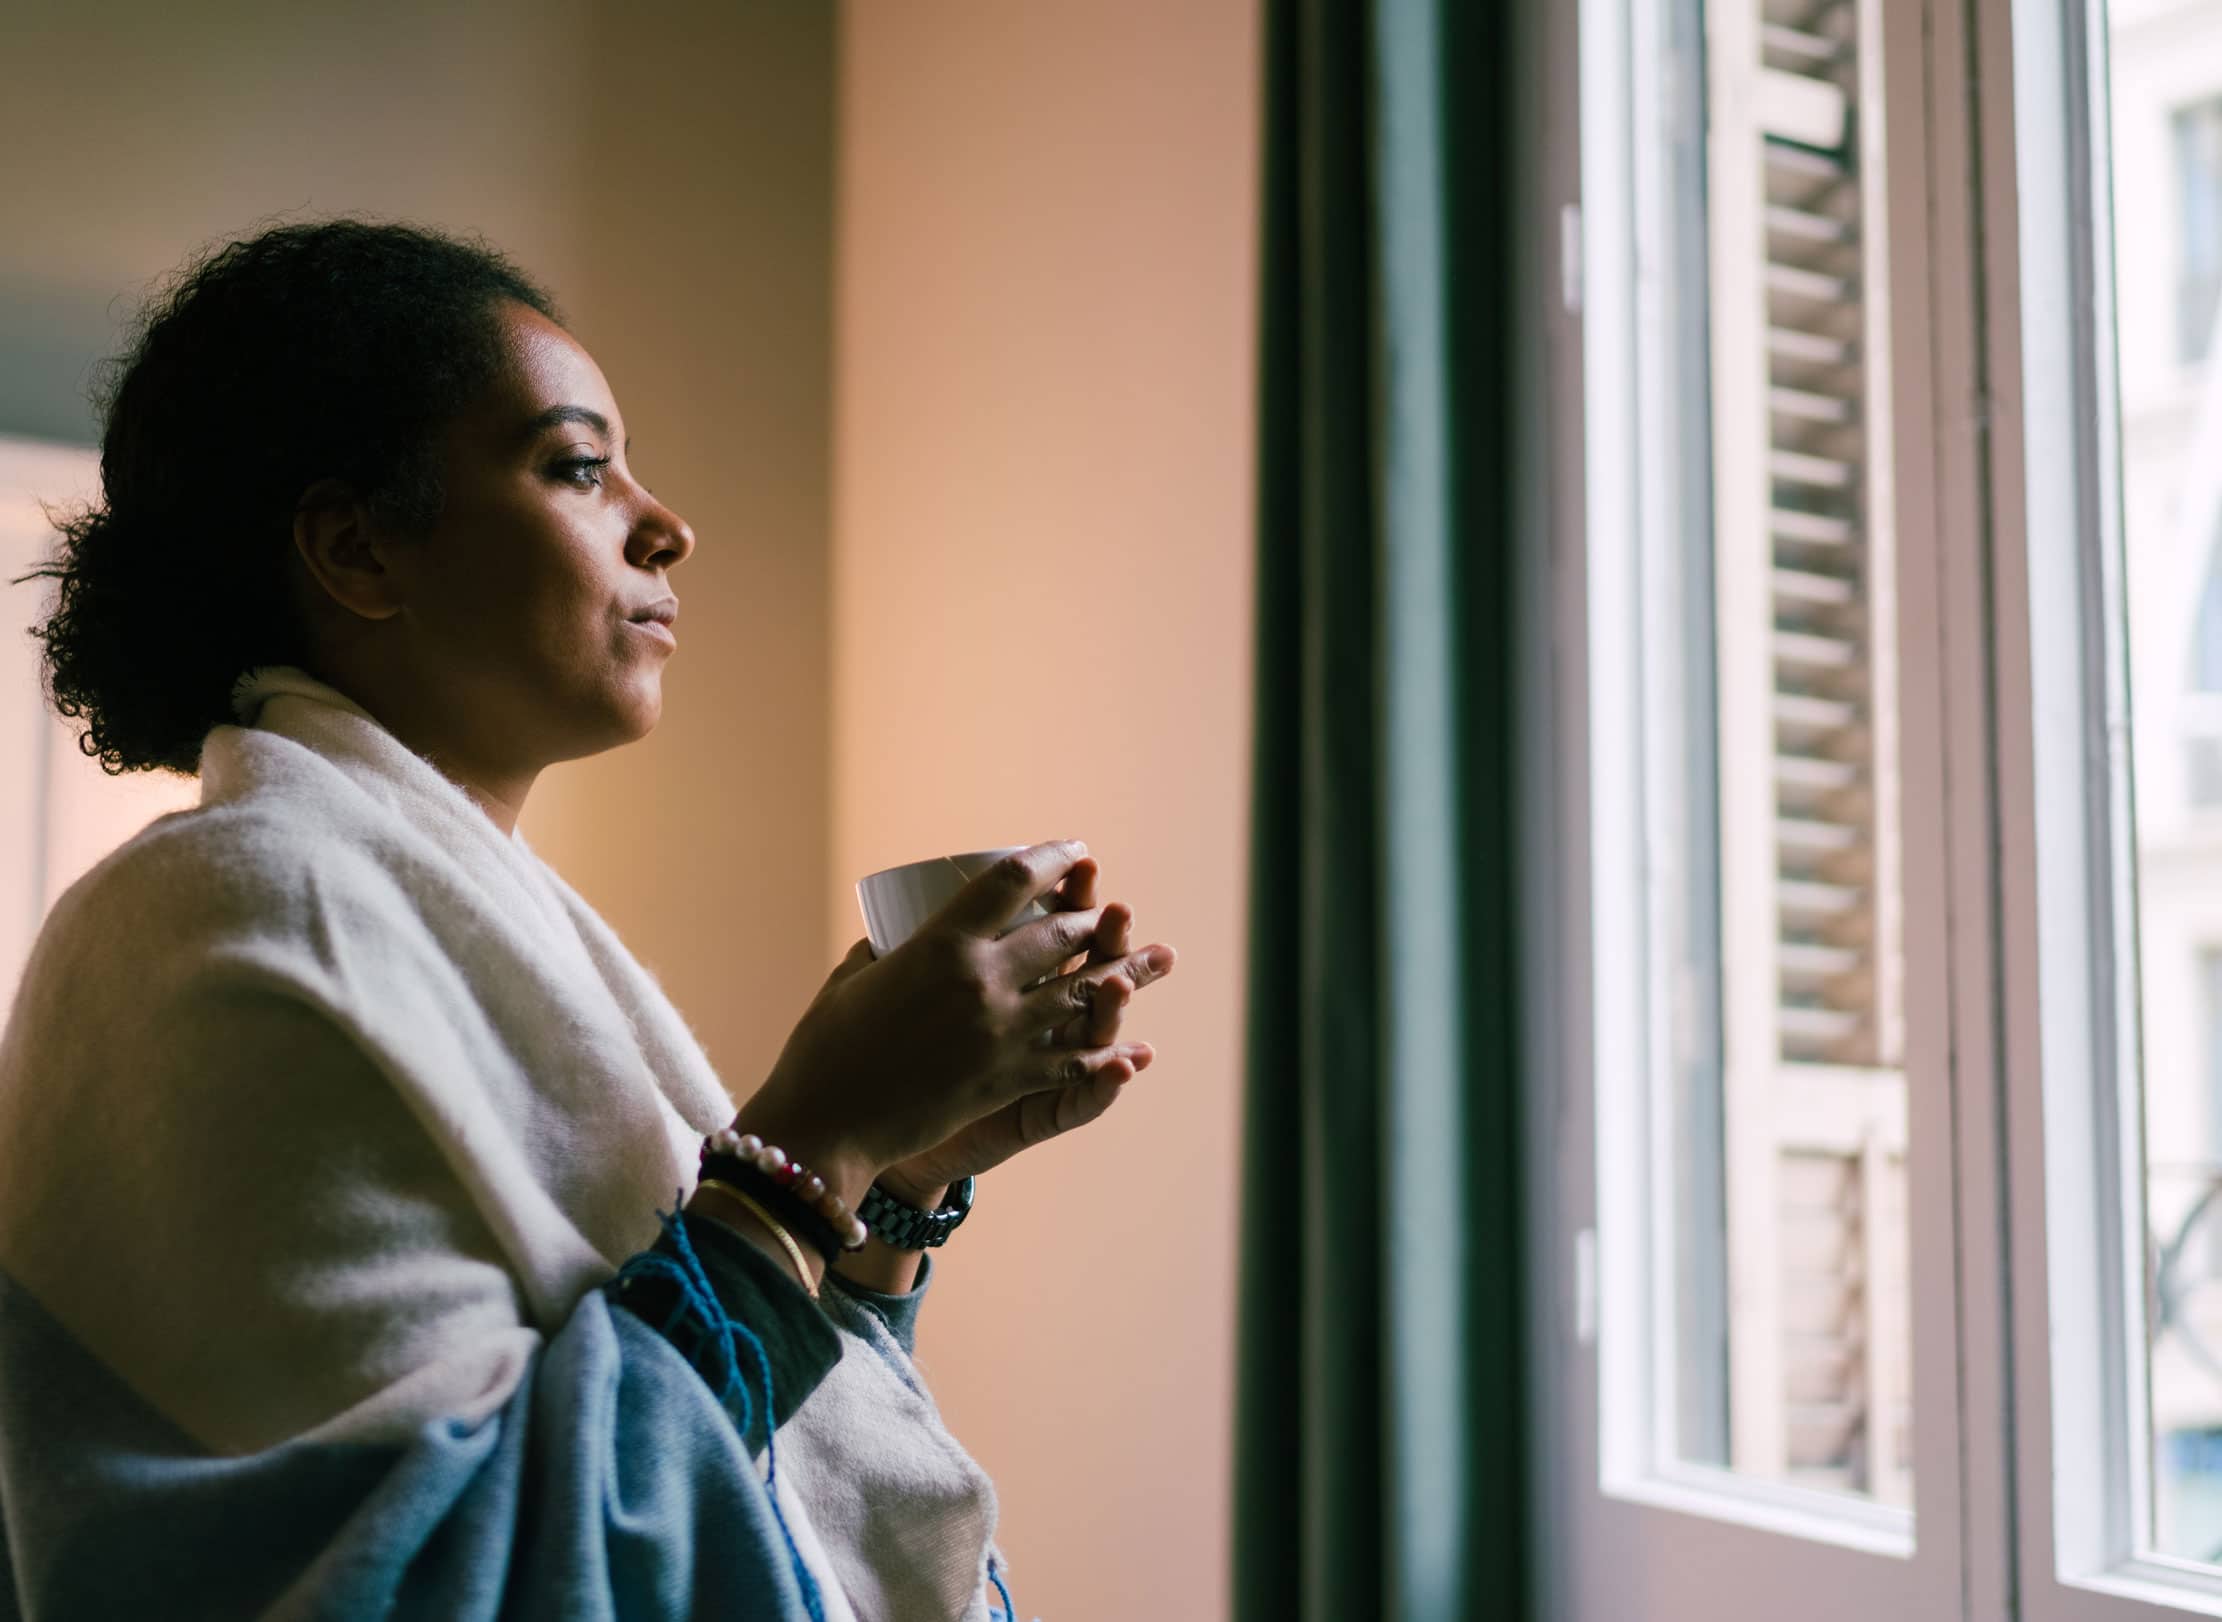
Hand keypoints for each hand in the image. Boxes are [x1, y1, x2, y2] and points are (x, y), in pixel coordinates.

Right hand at [734, 841, 1169, 1203]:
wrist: (829, 1126)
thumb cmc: (825, 1050)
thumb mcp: (851, 980)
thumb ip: (880, 954)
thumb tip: (888, 937)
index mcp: (941, 944)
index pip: (1011, 881)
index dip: (1052, 858)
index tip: (1074, 850)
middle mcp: (981, 981)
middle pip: (1060, 933)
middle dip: (1094, 917)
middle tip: (1111, 911)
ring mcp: (1001, 1032)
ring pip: (1083, 993)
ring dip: (1128, 973)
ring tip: (1160, 958)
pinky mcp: (1009, 1080)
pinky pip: (1072, 1060)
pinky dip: (1105, 1054)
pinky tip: (1131, 1050)